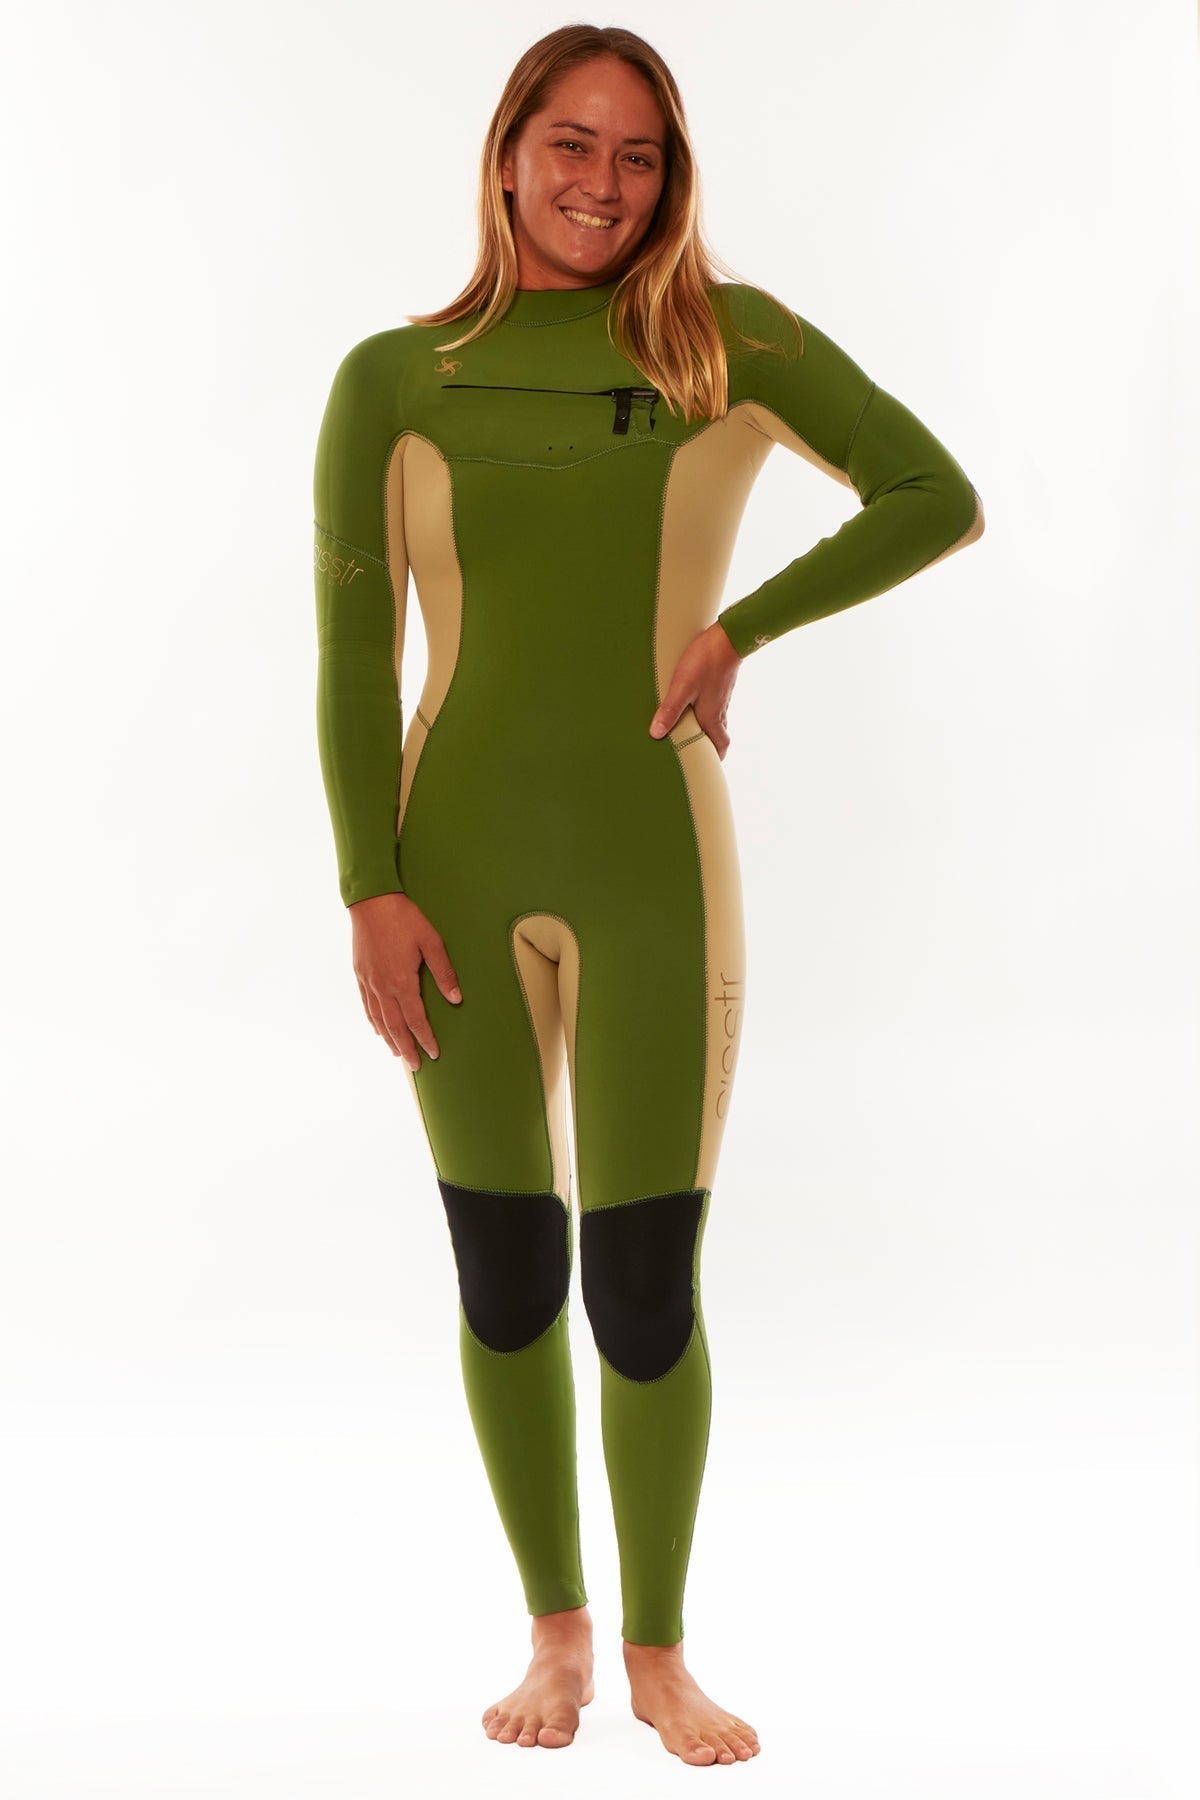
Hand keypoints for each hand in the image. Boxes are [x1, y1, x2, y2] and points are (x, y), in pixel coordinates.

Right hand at [348, 891, 461, 1070]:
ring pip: (379, 1020)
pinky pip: (367, 1006)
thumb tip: (455, 998)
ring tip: (398, 1054)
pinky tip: (378, 1029)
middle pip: (396, 1026)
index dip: (426, 1038)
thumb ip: (444, 972)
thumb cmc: (404, 918)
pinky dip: (374, 1021)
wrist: (371, 901)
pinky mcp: (360, 974)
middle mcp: (383, 987)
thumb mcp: (431, 941)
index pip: (416, 1020)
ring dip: (389, 1039)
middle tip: (416, 1066)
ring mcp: (369, 982)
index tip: (434, 1053)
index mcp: (402, 982)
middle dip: (407, 1048)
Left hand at [648, 620, 742, 759]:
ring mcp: (721, 697)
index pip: (720, 747)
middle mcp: (719, 711)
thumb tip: (657, 733)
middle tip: (692, 750)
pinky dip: (704, 712)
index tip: (705, 767)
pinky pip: (713, 706)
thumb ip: (669, 710)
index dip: (714, 759)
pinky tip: (692, 704)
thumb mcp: (682, 686)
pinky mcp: (719, 685)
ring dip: (704, 728)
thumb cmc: (705, 661)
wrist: (727, 637)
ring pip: (715, 721)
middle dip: (707, 746)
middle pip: (718, 736)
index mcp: (712, 718)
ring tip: (686, 730)